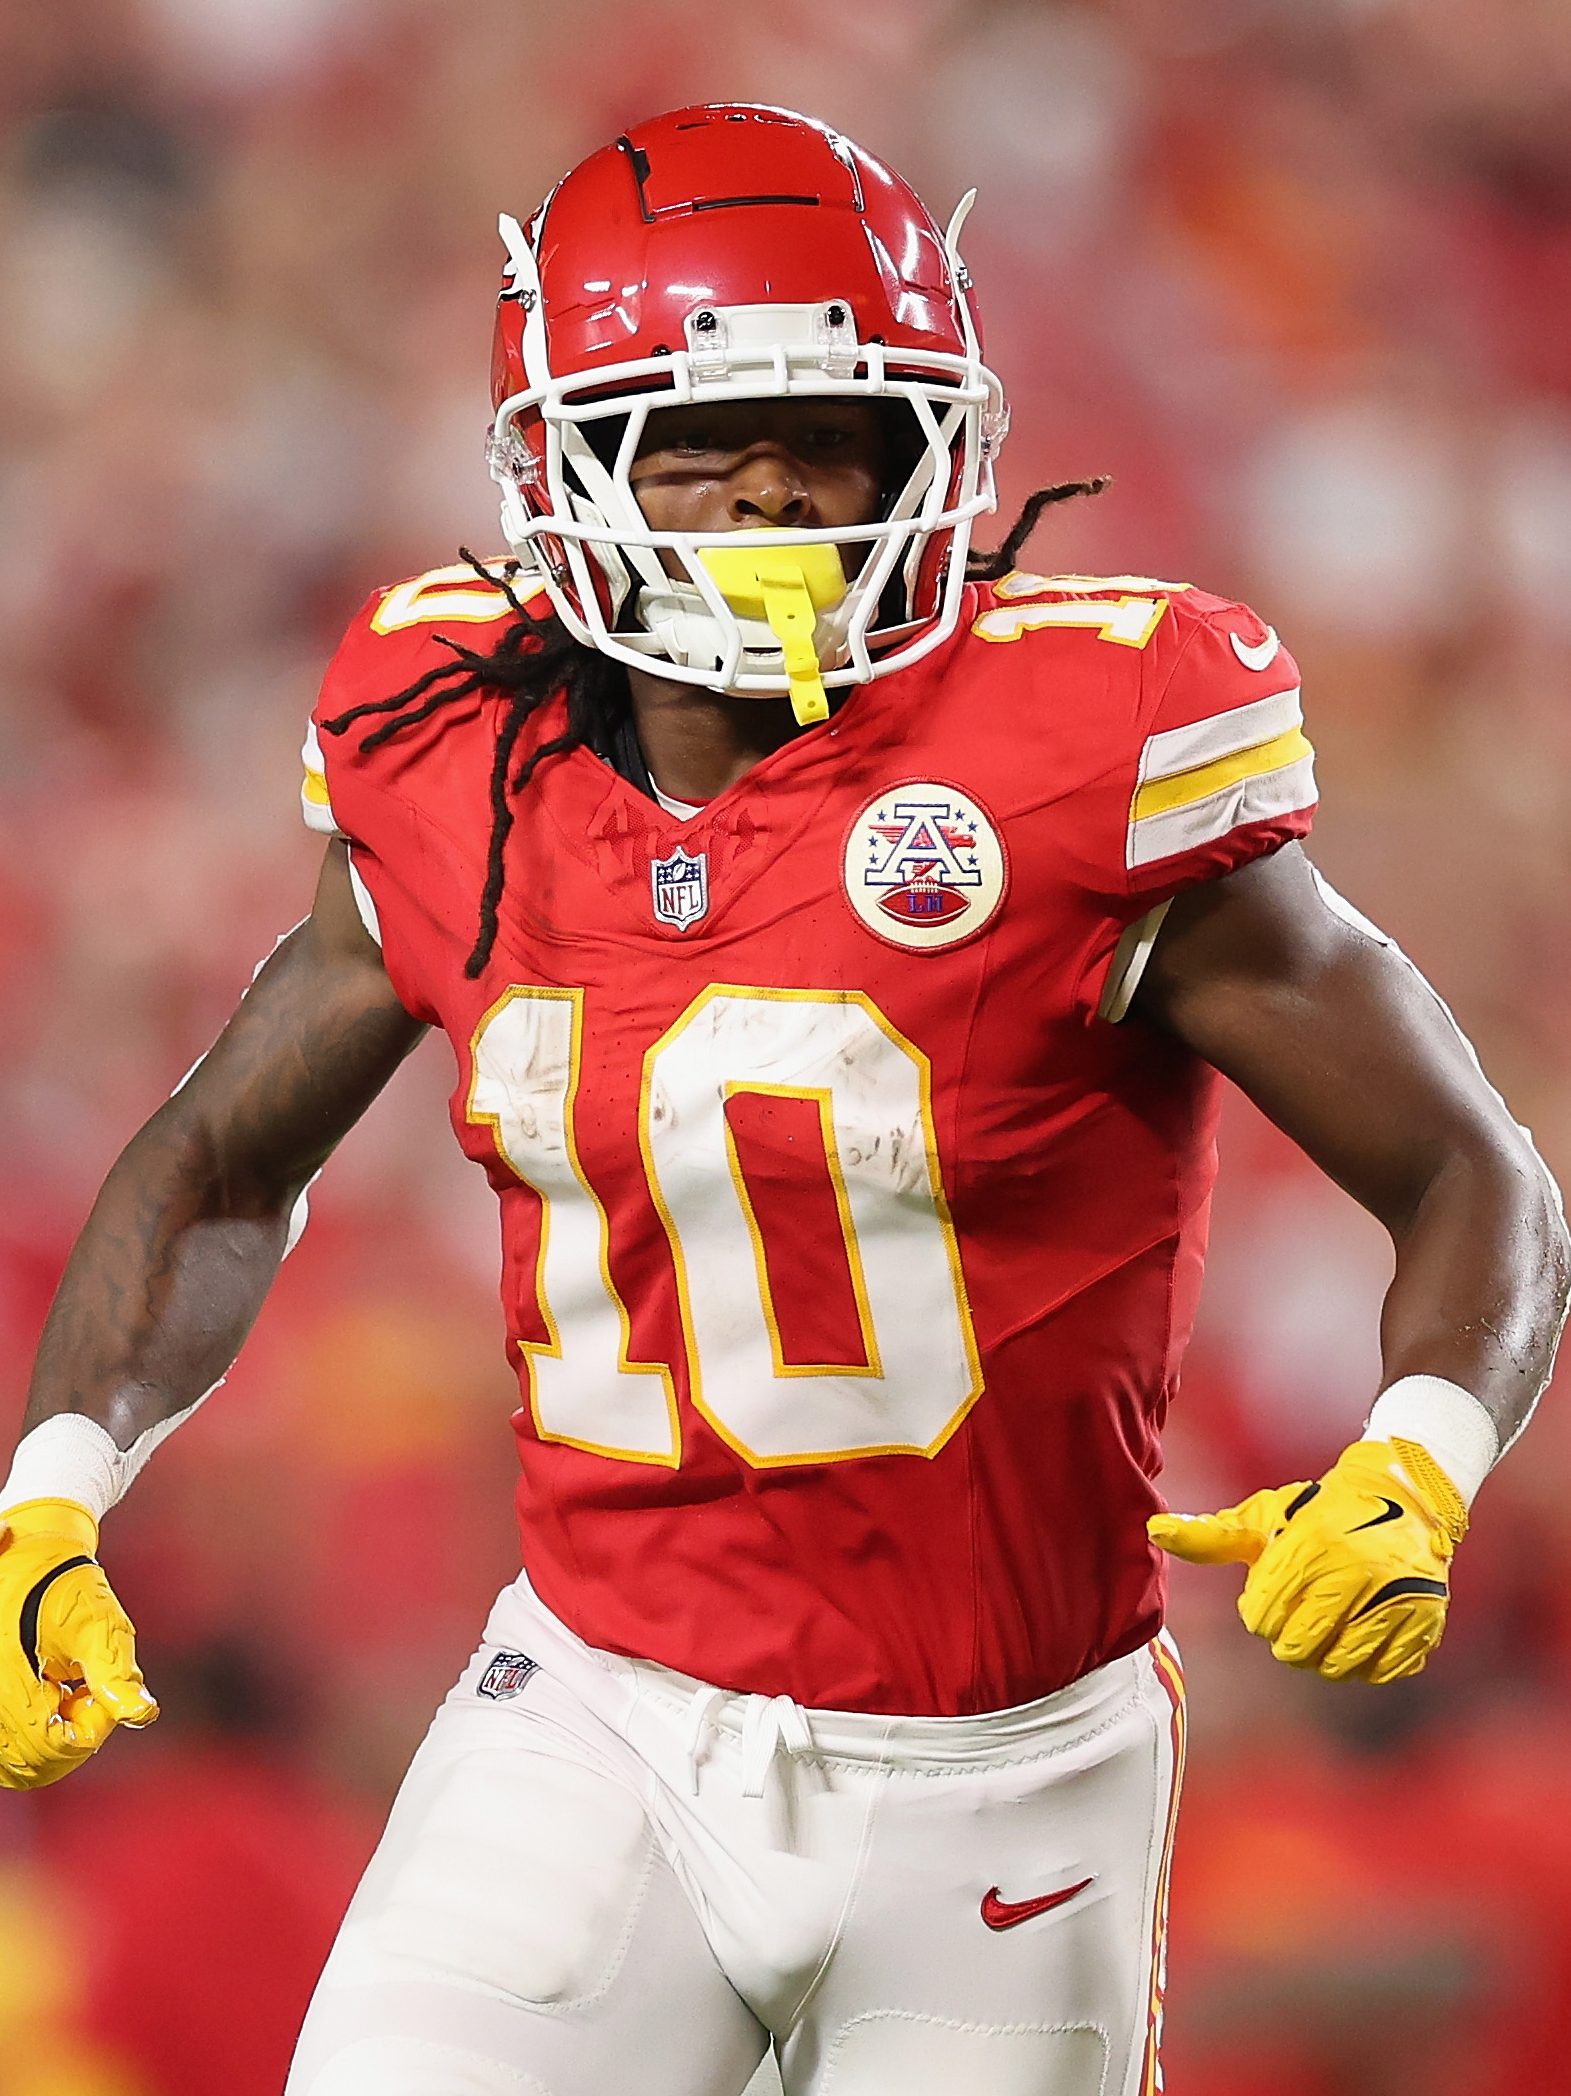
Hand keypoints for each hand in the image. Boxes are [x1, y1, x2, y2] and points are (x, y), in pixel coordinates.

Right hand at [0, 1498, 157, 1789]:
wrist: (33, 1555)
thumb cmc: (71, 1590)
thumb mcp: (101, 1628)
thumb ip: (117, 1676)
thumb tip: (144, 1714)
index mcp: (12, 1686)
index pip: (53, 1748)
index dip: (90, 1732)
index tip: (104, 1698)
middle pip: (31, 1762)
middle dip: (70, 1738)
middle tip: (87, 1695)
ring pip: (17, 1759)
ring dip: (50, 1737)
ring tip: (68, 1692)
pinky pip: (7, 1743)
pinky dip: (35, 1730)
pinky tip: (53, 1693)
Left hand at [1148, 1438, 1467, 1683]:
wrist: (1401, 1497)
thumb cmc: (1316, 1513)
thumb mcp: (1262, 1519)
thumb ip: (1210, 1536)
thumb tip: (1154, 1530)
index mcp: (1310, 1548)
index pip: (1263, 1618)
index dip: (1260, 1612)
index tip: (1272, 1592)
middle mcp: (1357, 1574)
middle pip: (1299, 1649)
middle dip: (1289, 1638)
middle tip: (1299, 1613)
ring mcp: (1396, 1600)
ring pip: (1340, 1666)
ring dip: (1326, 1655)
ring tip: (1328, 1623)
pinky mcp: (1425, 1620)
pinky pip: (1383, 1670)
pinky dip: (1367, 1661)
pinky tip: (1362, 1632)